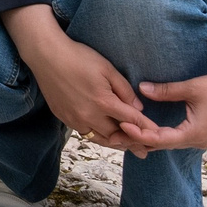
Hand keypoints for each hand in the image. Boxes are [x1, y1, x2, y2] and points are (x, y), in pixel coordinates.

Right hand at [1, 4, 149, 151]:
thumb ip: (124, 90)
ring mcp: (75, 119)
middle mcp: (90, 116)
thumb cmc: (79, 57)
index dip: (147, 128)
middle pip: (117, 136)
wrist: (46, 57)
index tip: (159, 135)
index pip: (132, 121)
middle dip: (132, 142)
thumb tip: (138, 108)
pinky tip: (104, 136)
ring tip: (127, 148)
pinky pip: (86, 134)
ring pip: (100, 139)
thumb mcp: (107, 68)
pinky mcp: (65, 119)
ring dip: (115, 144)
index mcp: (104, 102)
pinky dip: (98, 137)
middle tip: (145, 150)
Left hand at [119, 40, 206, 152]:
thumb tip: (141, 88)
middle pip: (162, 145)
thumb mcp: (191, 87)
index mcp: (193, 133)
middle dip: (140, 139)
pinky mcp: (200, 134)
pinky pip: (176, 139)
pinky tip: (146, 130)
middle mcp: (196, 141)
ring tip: (126, 132)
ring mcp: (199, 140)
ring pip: (168, 143)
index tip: (123, 125)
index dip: (139, 133)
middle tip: (117, 132)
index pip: (160, 139)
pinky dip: (160, 136)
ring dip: (149, 138)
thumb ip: (165, 90)